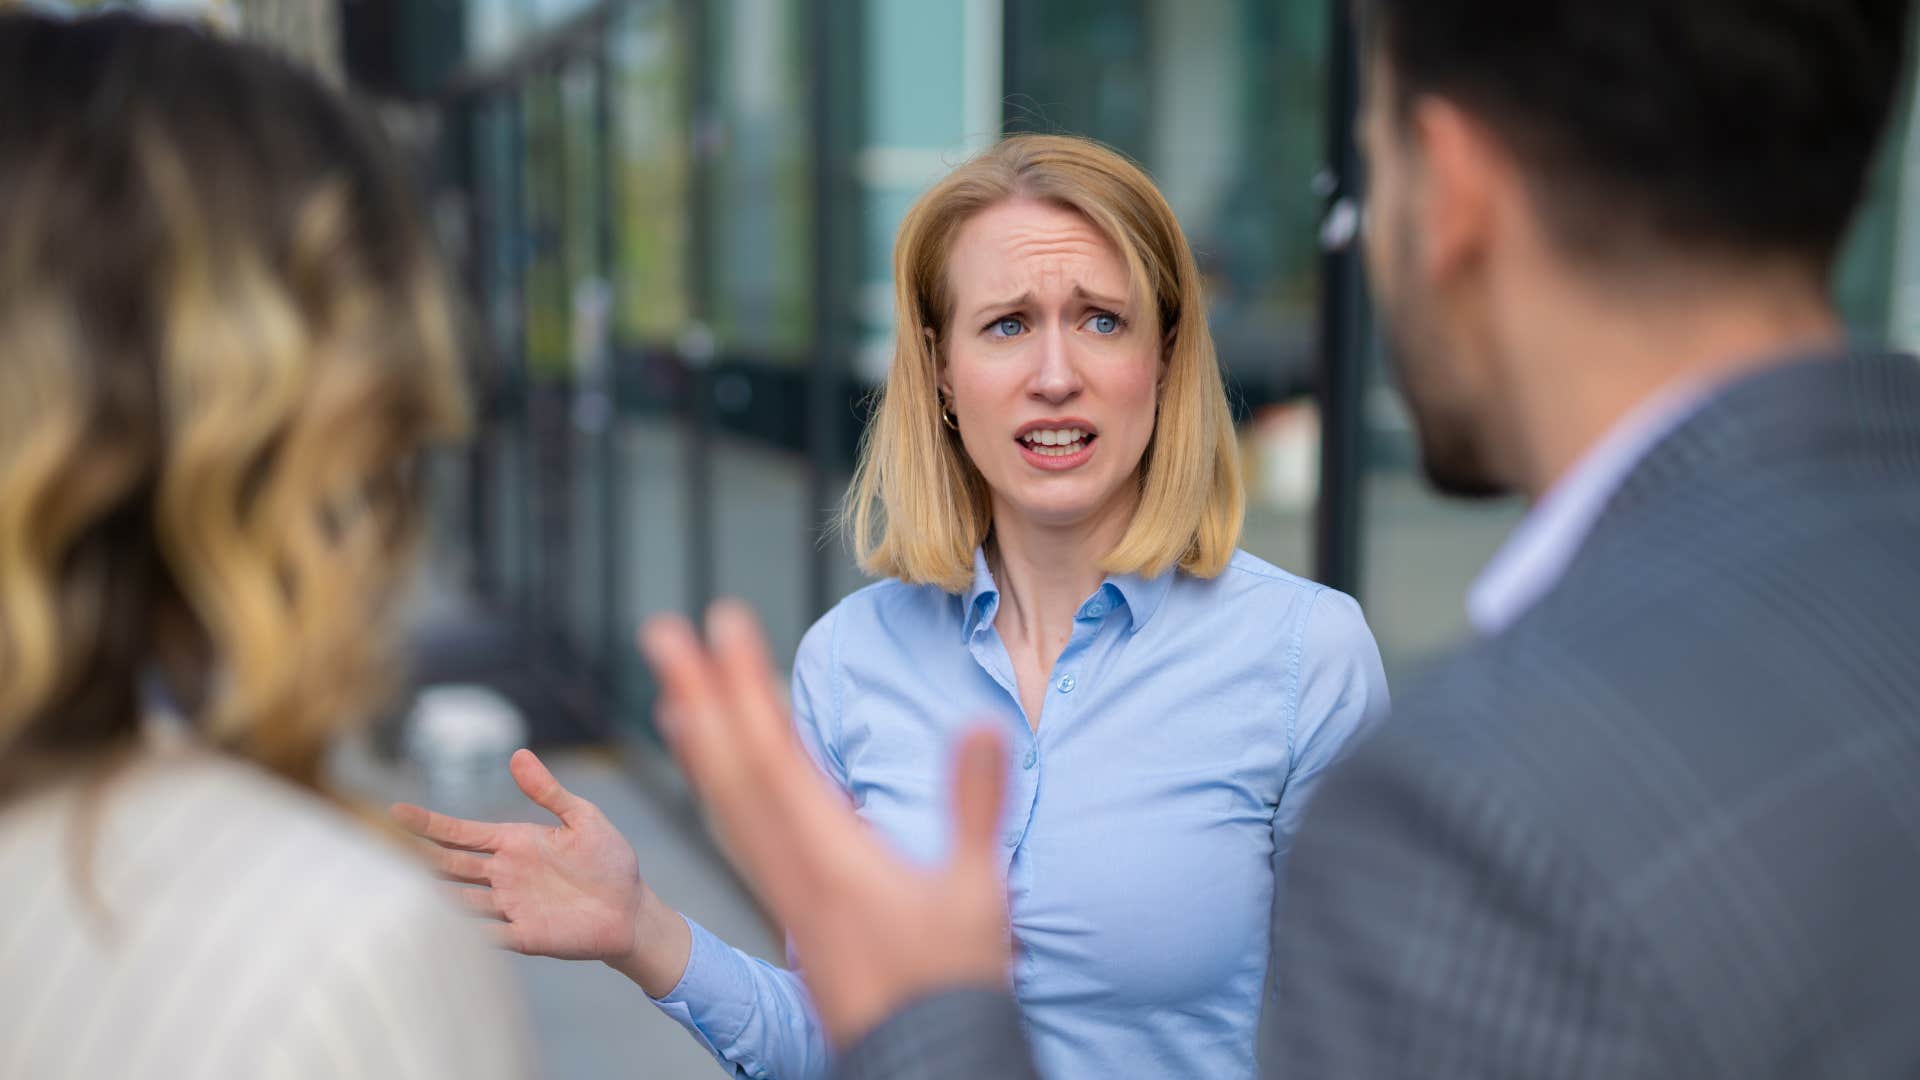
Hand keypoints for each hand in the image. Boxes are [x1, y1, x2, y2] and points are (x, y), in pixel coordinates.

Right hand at [391, 749, 691, 995]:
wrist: (631, 910)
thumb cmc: (610, 862)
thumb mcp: (583, 818)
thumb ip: (548, 791)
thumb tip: (517, 754)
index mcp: (515, 842)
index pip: (462, 832)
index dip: (429, 823)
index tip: (395, 811)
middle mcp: (504, 875)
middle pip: (450, 865)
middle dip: (418, 856)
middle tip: (379, 849)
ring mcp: (510, 906)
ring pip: (458, 899)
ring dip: (432, 895)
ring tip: (397, 890)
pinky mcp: (523, 936)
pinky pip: (485, 934)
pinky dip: (463, 932)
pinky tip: (440, 928)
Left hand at [639, 601, 1011, 1047]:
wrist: (919, 1056)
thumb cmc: (950, 979)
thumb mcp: (976, 890)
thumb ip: (973, 805)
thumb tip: (982, 726)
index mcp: (830, 856)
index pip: (774, 753)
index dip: (744, 684)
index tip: (722, 622)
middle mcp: (791, 868)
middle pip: (731, 768)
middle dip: (697, 694)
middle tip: (662, 632)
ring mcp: (784, 889)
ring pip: (726, 802)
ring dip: (699, 738)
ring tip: (672, 687)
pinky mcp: (791, 904)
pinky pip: (739, 833)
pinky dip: (718, 788)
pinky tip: (714, 770)